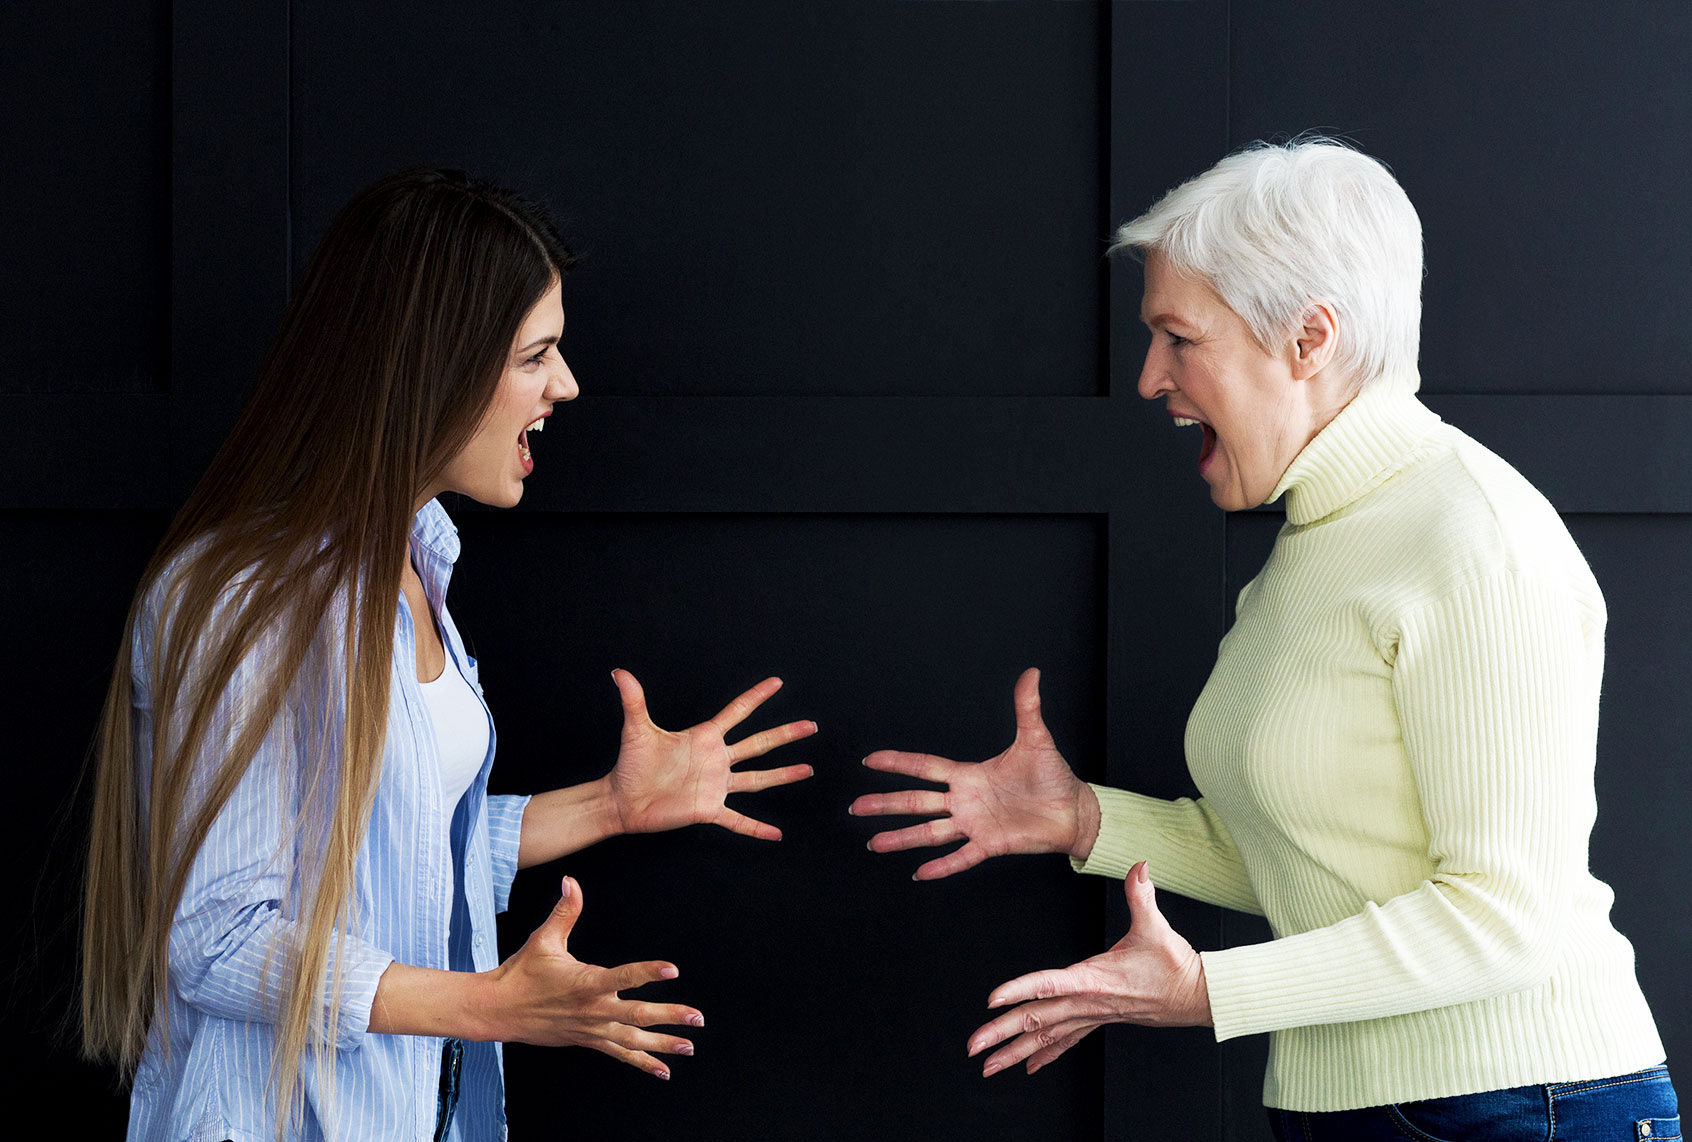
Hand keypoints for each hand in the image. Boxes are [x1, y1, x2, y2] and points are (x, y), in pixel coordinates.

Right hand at [485, 876, 702, 1078]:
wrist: (499, 1010)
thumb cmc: (522, 972)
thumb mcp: (543, 939)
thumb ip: (564, 911)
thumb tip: (570, 880)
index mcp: (585, 983)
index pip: (623, 977)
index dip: (648, 972)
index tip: (673, 969)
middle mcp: (592, 1009)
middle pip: (637, 1015)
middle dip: (670, 1017)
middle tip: (697, 1018)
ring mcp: (591, 1029)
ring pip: (632, 1040)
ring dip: (663, 1044)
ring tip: (689, 1048)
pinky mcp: (588, 1040)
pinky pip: (619, 1053)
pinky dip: (642, 1063)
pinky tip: (663, 1070)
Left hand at [606, 670, 815, 839]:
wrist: (622, 800)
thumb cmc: (630, 764)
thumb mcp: (636, 730)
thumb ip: (633, 700)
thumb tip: (619, 672)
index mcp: (704, 737)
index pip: (737, 712)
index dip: (756, 696)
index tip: (777, 682)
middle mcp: (716, 759)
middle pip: (758, 744)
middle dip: (785, 734)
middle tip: (810, 725)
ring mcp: (715, 785)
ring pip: (757, 779)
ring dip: (783, 775)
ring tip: (807, 770)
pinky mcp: (708, 809)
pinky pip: (738, 820)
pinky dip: (756, 828)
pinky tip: (776, 834)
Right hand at [850, 667, 1097, 878]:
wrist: (1074, 809)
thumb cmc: (1053, 775)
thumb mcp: (1036, 739)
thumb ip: (1027, 707)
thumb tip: (1031, 673)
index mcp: (969, 775)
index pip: (925, 767)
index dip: (897, 763)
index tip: (869, 760)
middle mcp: (965, 801)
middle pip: (916, 802)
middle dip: (885, 805)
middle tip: (855, 807)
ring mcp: (975, 824)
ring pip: (930, 832)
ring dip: (901, 837)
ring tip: (875, 843)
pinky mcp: (990, 845)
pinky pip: (961, 857)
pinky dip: (941, 866)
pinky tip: (919, 873)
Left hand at [966, 861, 1209, 1076]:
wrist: (1196, 996)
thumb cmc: (1174, 963)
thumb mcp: (1157, 926)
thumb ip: (1142, 894)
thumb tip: (1139, 865)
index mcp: (1095, 979)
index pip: (1051, 984)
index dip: (1021, 990)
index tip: (992, 1000)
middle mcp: (1088, 1002)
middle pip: (1038, 1019)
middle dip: (1002, 1033)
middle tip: (973, 1046)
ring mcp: (1092, 1015)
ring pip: (1046, 1036)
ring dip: (1015, 1052)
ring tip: (987, 1065)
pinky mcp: (1099, 1020)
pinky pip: (1065, 1041)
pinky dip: (1044, 1053)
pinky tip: (1027, 1066)